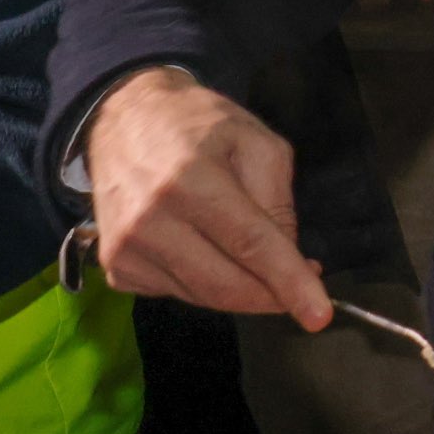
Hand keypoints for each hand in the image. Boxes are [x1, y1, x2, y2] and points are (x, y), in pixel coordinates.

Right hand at [84, 65, 331, 325]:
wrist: (123, 116)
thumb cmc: (196, 125)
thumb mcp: (256, 141)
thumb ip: (278, 200)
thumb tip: (289, 259)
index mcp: (190, 180)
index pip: (250, 245)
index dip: (289, 284)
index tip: (318, 316)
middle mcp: (150, 219)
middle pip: (225, 284)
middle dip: (270, 296)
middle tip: (297, 287)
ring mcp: (125, 248)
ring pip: (202, 296)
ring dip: (239, 289)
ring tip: (251, 257)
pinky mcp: (115, 267)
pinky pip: (176, 293)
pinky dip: (203, 283)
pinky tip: (206, 249)